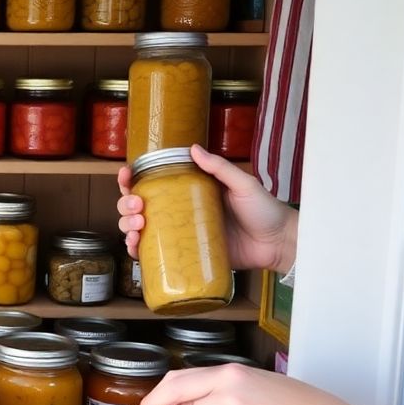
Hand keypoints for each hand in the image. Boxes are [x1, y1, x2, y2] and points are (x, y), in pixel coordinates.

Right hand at [117, 144, 299, 273]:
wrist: (277, 243)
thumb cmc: (264, 210)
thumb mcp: (243, 183)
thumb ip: (219, 167)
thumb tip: (192, 148)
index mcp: (189, 191)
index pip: (153, 182)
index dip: (133, 179)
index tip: (126, 176)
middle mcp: (179, 211)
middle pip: (138, 207)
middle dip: (127, 206)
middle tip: (137, 208)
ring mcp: (180, 234)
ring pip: (140, 230)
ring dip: (127, 227)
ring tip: (136, 228)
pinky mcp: (186, 256)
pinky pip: (154, 254)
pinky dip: (138, 252)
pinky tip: (136, 249)